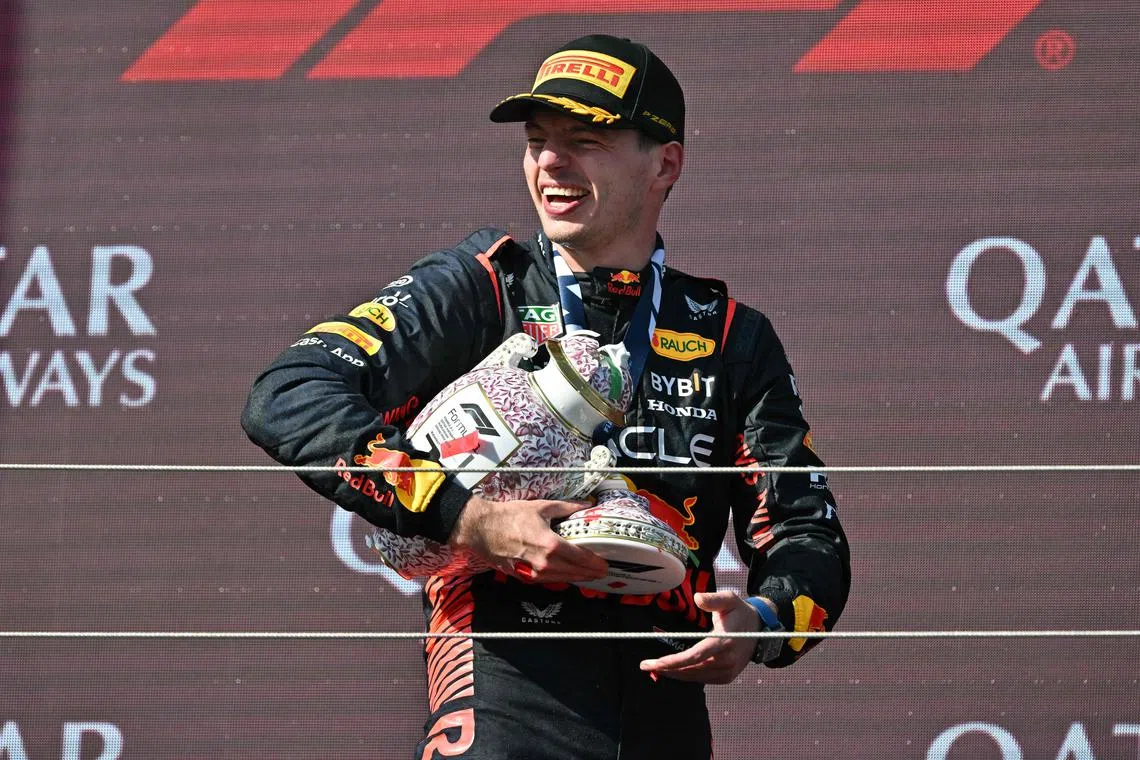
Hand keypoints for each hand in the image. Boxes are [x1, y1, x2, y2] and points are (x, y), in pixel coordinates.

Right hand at [447, 494, 608, 582]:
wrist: (481, 529)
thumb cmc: (508, 516)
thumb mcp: (541, 507)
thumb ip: (567, 507)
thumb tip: (585, 505)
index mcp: (551, 545)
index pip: (581, 558)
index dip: (596, 563)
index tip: (605, 563)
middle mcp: (544, 563)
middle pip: (575, 572)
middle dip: (591, 572)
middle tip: (601, 570)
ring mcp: (533, 573)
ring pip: (563, 579)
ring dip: (577, 577)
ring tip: (587, 574)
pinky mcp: (524, 577)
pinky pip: (548, 580)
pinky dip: (560, 577)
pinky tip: (566, 573)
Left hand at [639, 591, 766, 683]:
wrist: (759, 630)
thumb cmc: (740, 612)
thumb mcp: (729, 599)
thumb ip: (713, 599)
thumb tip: (697, 598)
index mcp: (724, 643)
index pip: (694, 656)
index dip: (673, 662)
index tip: (654, 663)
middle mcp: (726, 661)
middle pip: (690, 669)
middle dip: (666, 669)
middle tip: (646, 666)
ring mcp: (727, 672)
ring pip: (694, 677)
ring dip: (674, 674)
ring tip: (655, 668)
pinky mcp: (726, 677)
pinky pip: (702, 679)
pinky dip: (686, 676)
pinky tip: (673, 670)